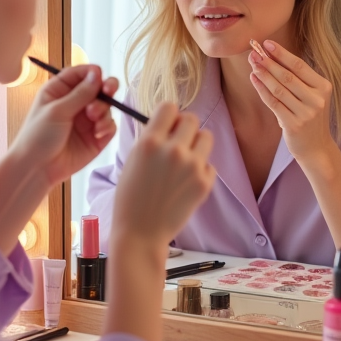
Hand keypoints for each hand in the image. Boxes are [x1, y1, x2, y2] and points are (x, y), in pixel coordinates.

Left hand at [12, 65, 118, 185]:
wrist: (37, 168)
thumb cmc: (38, 136)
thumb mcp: (57, 110)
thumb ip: (80, 93)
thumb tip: (97, 74)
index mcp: (60, 91)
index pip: (81, 74)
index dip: (92, 72)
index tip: (99, 75)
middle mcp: (75, 103)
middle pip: (98, 88)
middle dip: (106, 88)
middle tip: (108, 90)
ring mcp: (87, 120)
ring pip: (106, 106)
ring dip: (104, 109)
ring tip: (93, 118)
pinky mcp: (96, 137)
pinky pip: (109, 126)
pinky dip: (107, 126)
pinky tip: (98, 132)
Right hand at [111, 103, 214, 257]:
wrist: (140, 233)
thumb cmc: (131, 197)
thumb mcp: (133, 160)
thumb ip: (151, 139)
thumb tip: (169, 122)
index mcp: (149, 142)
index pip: (169, 107)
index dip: (169, 116)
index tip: (167, 125)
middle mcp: (172, 150)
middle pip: (191, 119)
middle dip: (185, 128)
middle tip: (178, 143)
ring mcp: (191, 166)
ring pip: (206, 137)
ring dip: (197, 145)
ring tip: (184, 162)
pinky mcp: (204, 183)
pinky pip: (209, 164)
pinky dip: (200, 171)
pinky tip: (185, 184)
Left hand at [248, 40, 336, 160]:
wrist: (316, 147)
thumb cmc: (310, 116)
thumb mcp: (312, 95)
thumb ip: (298, 78)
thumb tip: (272, 56)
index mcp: (324, 87)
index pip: (300, 66)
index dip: (282, 53)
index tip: (267, 43)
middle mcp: (317, 99)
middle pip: (288, 76)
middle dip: (269, 62)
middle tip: (254, 52)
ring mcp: (306, 113)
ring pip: (279, 89)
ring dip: (263, 74)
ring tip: (252, 64)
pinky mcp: (293, 124)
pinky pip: (273, 103)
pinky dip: (262, 90)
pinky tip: (254, 79)